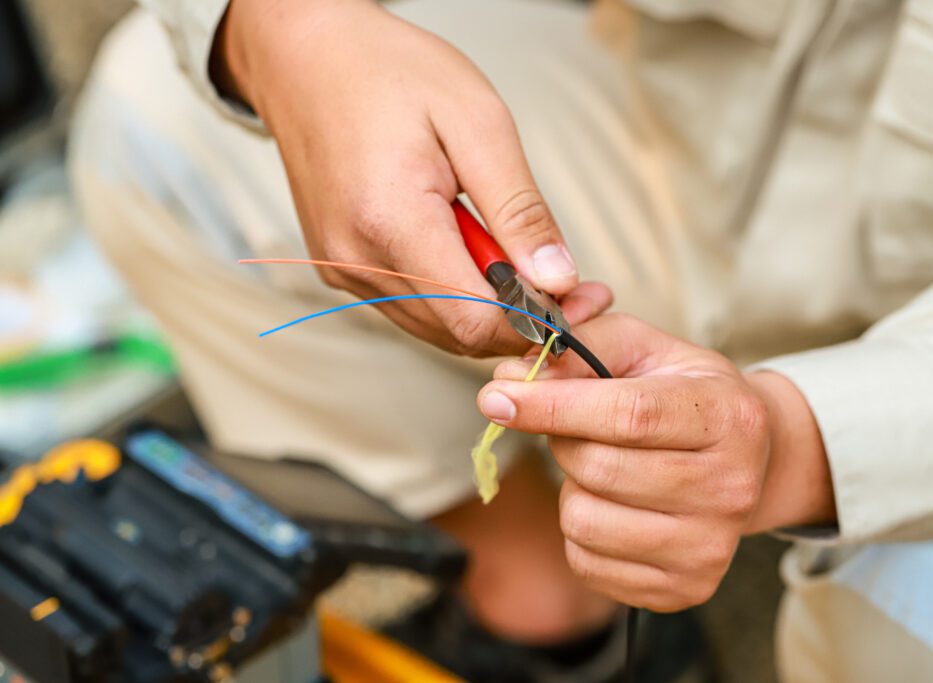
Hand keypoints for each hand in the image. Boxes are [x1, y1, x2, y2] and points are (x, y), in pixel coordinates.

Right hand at [212, 0, 609, 353]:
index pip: (475, 320)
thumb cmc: (389, 72)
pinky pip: (413, 307)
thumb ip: (519, 209)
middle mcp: (357, 260)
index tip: (574, 296)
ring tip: (514, 252)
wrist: (307, 57)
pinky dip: (453, 294)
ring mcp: (344, 270)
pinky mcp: (341, 269)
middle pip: (459, 334)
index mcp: (390, 221)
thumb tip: (556, 278)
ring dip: (487, 306)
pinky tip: (471, 250)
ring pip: (438, 328)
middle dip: (519, 317)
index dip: (535, 322)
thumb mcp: (478, 121)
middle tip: (561, 276)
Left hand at [476, 314, 833, 610]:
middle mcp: (731, 488)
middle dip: (563, 441)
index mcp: (728, 417)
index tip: (498, 397)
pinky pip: (586, 562)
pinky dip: (579, 531)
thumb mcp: (646, 350)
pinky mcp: (685, 587)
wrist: (749, 460)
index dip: (553, 406)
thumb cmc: (685, 395)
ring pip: (585, 521)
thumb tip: (510, 376)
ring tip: (603, 467)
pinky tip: (612, 506)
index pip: (629, 415)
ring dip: (572, 489)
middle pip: (600, 469)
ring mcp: (710, 547)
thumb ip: (581, 350)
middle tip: (575, 427)